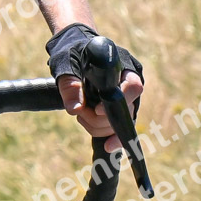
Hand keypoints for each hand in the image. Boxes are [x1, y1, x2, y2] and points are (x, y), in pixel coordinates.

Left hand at [46, 24, 144, 150]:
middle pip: (126, 110)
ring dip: (97, 126)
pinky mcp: (117, 112)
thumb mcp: (66, 63)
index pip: (133, 86)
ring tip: (81, 113)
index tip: (97, 110)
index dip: (118, 100)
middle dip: (99, 118)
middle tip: (80, 111)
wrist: (74, 54)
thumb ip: (70, 84)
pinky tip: (107, 147)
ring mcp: (126, 100)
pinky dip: (112, 138)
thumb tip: (75, 109)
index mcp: (123, 67)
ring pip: (120, 123)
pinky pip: (119, 129)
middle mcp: (129, 84)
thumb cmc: (72, 54)